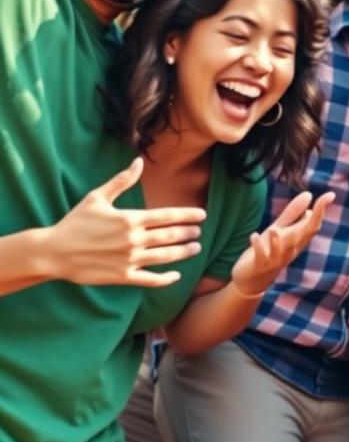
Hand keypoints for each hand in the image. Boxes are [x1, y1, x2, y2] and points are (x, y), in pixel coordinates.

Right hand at [43, 158, 206, 287]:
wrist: (53, 253)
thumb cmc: (75, 222)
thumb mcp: (97, 197)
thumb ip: (122, 181)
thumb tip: (139, 161)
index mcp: (130, 219)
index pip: (167, 216)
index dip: (187, 215)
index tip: (202, 215)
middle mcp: (133, 240)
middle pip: (170, 236)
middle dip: (188, 233)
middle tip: (199, 232)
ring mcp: (128, 260)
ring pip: (164, 257)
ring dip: (183, 253)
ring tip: (196, 248)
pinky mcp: (121, 277)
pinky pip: (149, 280)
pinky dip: (165, 279)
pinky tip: (176, 276)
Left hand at [231, 190, 335, 296]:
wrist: (252, 280)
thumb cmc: (268, 251)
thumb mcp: (280, 229)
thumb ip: (293, 213)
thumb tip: (309, 194)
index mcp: (297, 240)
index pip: (313, 224)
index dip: (321, 210)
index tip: (330, 194)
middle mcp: (290, 249)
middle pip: (303, 235)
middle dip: (311, 221)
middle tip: (317, 204)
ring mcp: (275, 258)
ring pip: (281, 249)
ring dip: (278, 240)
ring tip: (275, 229)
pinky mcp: (260, 264)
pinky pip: (260, 256)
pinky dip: (257, 246)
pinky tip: (254, 235)